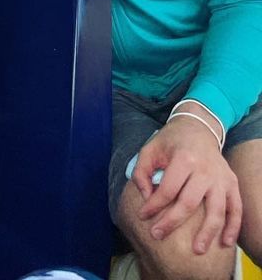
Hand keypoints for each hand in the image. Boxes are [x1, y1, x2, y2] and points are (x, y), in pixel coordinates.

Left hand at [134, 115, 240, 253]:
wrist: (198, 128)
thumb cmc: (171, 141)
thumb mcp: (150, 149)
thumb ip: (142, 171)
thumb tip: (146, 196)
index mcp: (184, 158)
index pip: (168, 189)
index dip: (154, 205)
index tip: (143, 216)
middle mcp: (205, 170)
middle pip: (189, 203)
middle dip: (172, 222)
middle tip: (157, 235)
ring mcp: (221, 178)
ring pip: (216, 210)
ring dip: (207, 232)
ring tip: (197, 250)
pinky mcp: (232, 184)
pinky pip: (236, 209)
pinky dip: (233, 227)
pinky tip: (226, 242)